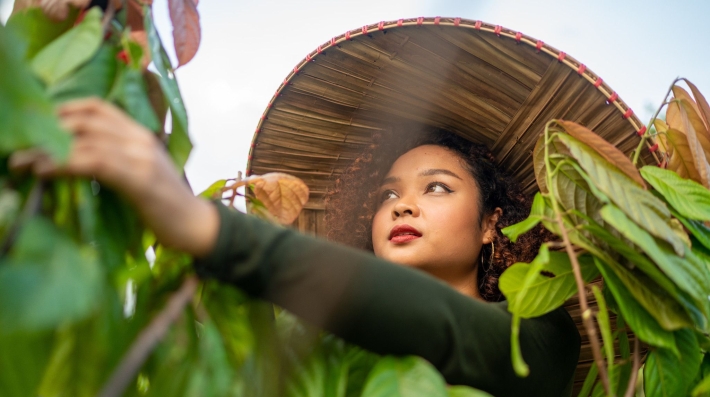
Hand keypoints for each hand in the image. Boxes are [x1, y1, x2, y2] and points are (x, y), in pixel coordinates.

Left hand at [10, 98, 218, 257]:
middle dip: (46, 130)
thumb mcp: (141, 174)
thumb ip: (116, 160)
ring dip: (45, 151)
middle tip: (20, 147)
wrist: (196, 226)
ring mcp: (141, 157)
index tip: (37, 125)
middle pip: (85, 120)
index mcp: (141, 134)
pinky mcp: (138, 179)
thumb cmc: (166, 205)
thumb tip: (74, 158)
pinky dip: (62, 164)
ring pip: (84, 140)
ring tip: (21, 163)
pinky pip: (93, 162)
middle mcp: (140, 139)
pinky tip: (44, 172)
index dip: (62, 109)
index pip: (98, 107)